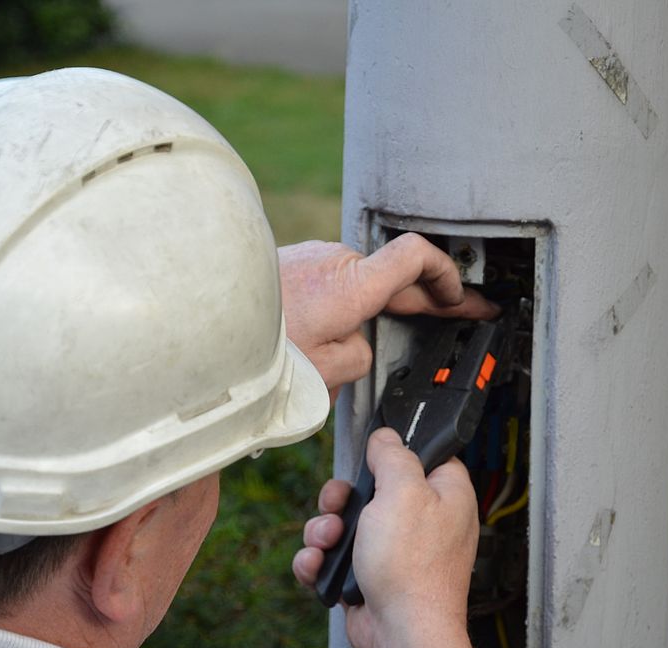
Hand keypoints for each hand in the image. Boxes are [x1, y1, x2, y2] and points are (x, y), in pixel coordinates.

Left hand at [279, 234, 499, 396]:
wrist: (207, 325)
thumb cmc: (259, 349)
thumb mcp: (325, 371)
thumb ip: (360, 356)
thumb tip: (359, 344)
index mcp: (352, 286)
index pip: (416, 258)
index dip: (447, 275)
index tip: (460, 297)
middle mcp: (336, 262)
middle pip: (394, 275)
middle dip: (426, 297)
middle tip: (457, 310)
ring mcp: (314, 257)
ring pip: (360, 283)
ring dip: (373, 307)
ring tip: (375, 341)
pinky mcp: (296, 261)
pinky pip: (333, 281)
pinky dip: (345, 301)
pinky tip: (338, 328)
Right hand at [293, 427, 479, 647]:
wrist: (403, 634)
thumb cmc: (413, 567)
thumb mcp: (403, 491)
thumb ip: (393, 456)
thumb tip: (385, 438)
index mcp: (445, 495)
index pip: (420, 457)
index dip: (391, 456)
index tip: (371, 460)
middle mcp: (423, 522)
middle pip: (370, 489)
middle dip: (340, 499)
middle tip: (338, 505)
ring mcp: (395, 552)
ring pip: (345, 523)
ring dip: (324, 531)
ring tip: (327, 542)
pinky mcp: (370, 577)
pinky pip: (335, 558)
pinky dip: (320, 561)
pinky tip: (318, 567)